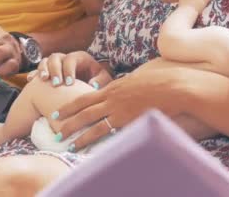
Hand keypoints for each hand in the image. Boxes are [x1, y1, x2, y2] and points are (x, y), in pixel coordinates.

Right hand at [27, 52, 111, 87]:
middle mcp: (66, 58)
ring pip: (45, 61)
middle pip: (55, 57)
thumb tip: (92, 85)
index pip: (71, 59)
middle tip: (56, 83)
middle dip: (55, 69)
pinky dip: (34, 73)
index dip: (69, 70)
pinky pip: (38, 69)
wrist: (91, 82)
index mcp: (79, 57)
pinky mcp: (48, 71)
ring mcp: (56, 64)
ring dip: (43, 69)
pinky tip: (31, 80)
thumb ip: (101, 81)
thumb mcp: (103, 79)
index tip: (70, 83)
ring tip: (43, 80)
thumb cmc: (98, 80)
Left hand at [54, 68, 186, 150]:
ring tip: (67, 143)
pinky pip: (110, 133)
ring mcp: (120, 111)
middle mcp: (112, 99)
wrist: (173, 86)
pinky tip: (91, 148)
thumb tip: (118, 89)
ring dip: (79, 136)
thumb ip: (122, 87)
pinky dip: (99, 140)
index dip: (68, 106)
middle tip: (54, 131)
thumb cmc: (158, 81)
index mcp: (112, 88)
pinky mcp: (130, 121)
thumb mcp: (133, 80)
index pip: (84, 98)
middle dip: (67, 122)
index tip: (56, 113)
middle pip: (83, 112)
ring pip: (93, 125)